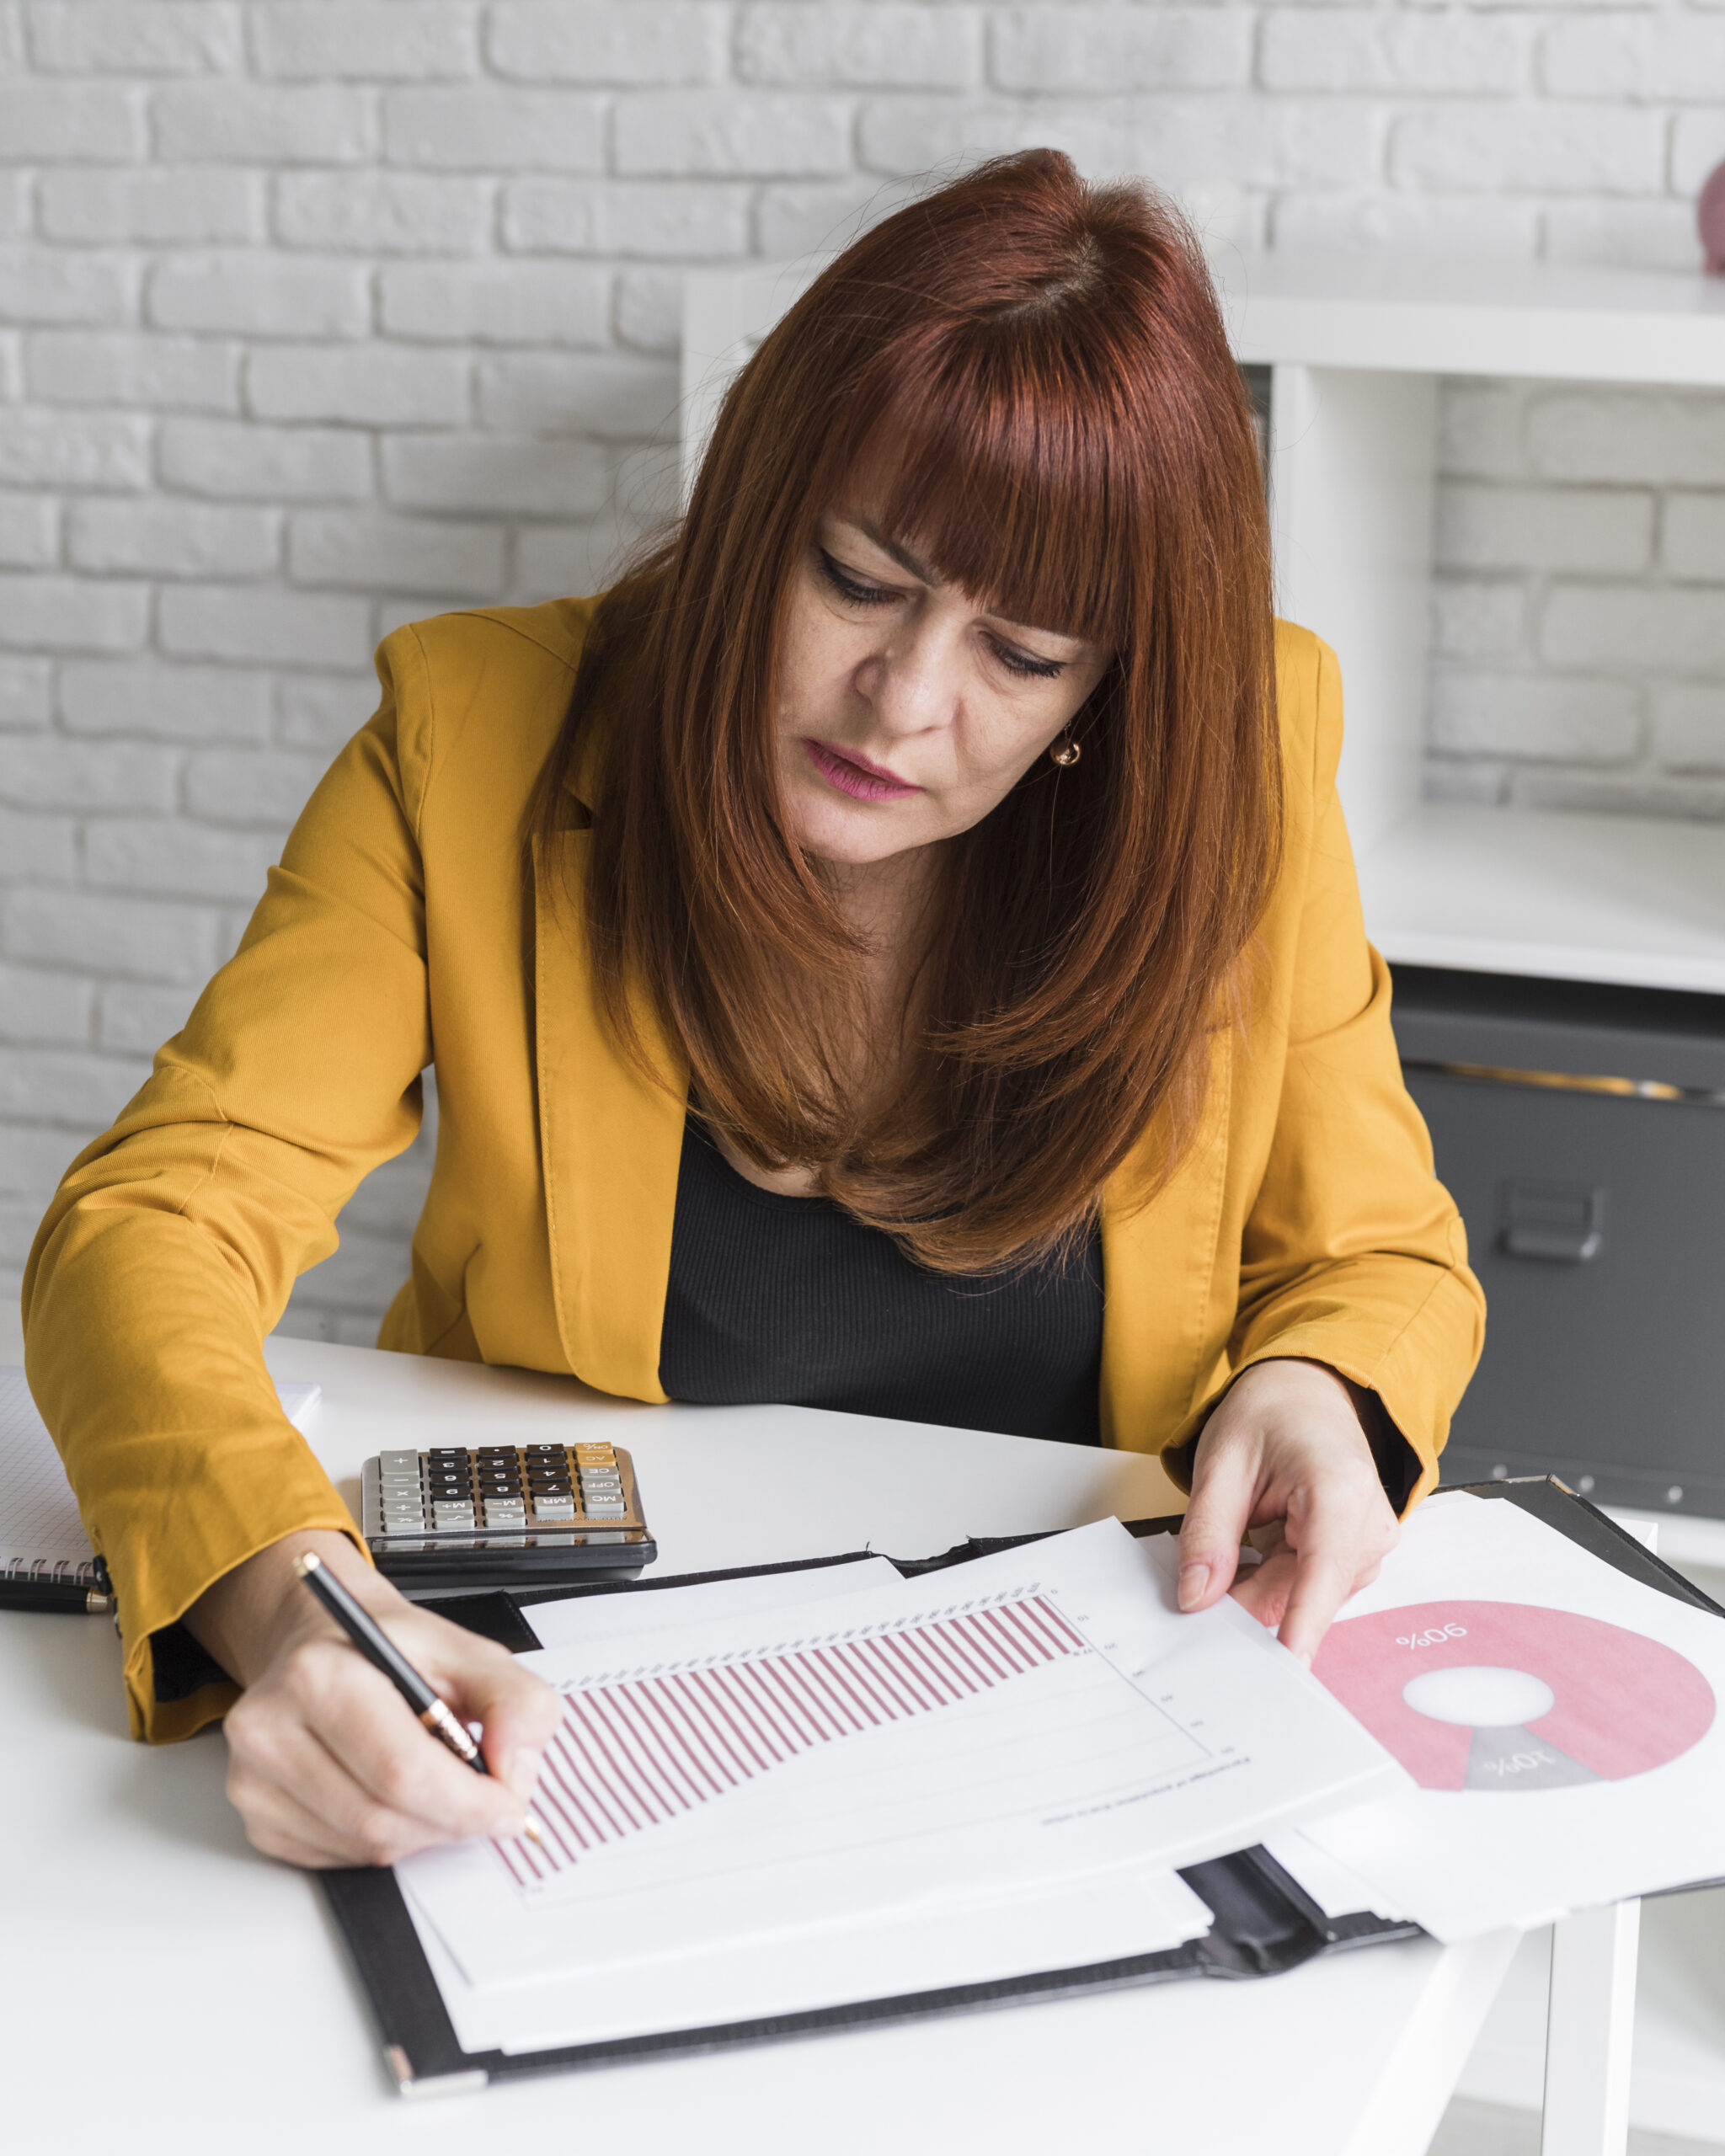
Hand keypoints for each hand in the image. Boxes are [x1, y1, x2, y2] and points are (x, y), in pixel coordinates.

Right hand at [184, 1528, 561, 1868]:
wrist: (327, 1644)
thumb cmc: (394, 1650)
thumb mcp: (470, 1652)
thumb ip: (516, 1703)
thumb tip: (515, 1773)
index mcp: (319, 1674)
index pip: (399, 1769)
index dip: (466, 1801)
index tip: (509, 1805)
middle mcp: (270, 1728)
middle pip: (381, 1817)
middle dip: (452, 1821)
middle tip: (489, 1804)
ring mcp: (254, 1780)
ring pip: (364, 1846)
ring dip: (423, 1832)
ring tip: (440, 1787)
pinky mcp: (258, 1817)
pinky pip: (341, 1857)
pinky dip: (388, 1839)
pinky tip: (396, 1796)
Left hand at [1174, 1359, 1398, 1665]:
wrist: (1310, 1390)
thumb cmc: (1275, 1411)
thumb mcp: (1222, 1460)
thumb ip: (1207, 1531)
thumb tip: (1196, 1595)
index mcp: (1340, 1490)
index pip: (1323, 1573)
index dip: (1302, 1623)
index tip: (1286, 1665)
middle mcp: (1368, 1524)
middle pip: (1300, 1593)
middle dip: (1244, 1593)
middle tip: (1199, 1573)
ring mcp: (1367, 1545)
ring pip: (1299, 1595)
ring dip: (1256, 1580)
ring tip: (1237, 1530)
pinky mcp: (1355, 1557)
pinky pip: (1305, 1587)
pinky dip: (1271, 1576)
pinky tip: (1257, 1542)